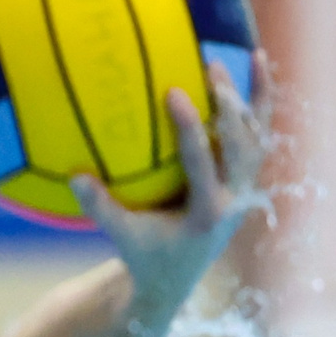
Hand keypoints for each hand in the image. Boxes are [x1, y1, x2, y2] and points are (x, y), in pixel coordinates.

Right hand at [69, 53, 270, 310]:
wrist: (177, 277)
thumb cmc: (144, 254)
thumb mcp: (121, 235)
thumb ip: (101, 207)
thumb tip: (74, 176)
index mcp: (207, 212)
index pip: (202, 161)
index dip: (190, 126)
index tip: (173, 92)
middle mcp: (235, 197)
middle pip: (240, 145)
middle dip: (228, 106)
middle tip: (210, 69)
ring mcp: (245, 187)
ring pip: (257, 138)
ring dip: (251, 99)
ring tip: (242, 59)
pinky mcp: (246, 177)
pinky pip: (258, 135)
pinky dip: (261, 102)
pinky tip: (260, 63)